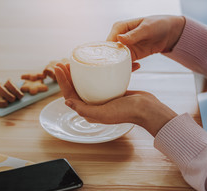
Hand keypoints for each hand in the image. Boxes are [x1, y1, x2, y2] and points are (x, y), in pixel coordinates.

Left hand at [54, 63, 176, 136]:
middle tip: (64, 61)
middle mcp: (93, 105)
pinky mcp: (112, 91)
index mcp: (88, 111)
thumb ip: (83, 110)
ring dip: (79, 72)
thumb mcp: (102, 113)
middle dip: (68, 75)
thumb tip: (66, 101)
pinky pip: (100, 80)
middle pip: (76, 87)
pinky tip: (94, 64)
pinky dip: (96, 72)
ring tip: (76, 61)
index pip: (70, 94)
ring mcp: (102, 98)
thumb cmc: (125, 112)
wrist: (147, 109)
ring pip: (87, 83)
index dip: (62, 81)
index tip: (59, 66)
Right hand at [107, 15, 185, 70]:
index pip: (109, 40)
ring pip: (117, 60)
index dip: (109, 49)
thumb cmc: (158, 24)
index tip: (114, 57)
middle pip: (111, 52)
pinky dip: (130, 67)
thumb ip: (133, 35)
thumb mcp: (146, 28)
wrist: (170, 33)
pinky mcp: (131, 56)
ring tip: (132, 66)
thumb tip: (119, 38)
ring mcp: (125, 48)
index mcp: (120, 28)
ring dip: (122, 65)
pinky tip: (138, 65)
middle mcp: (120, 38)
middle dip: (114, 60)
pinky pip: (126, 64)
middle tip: (121, 65)